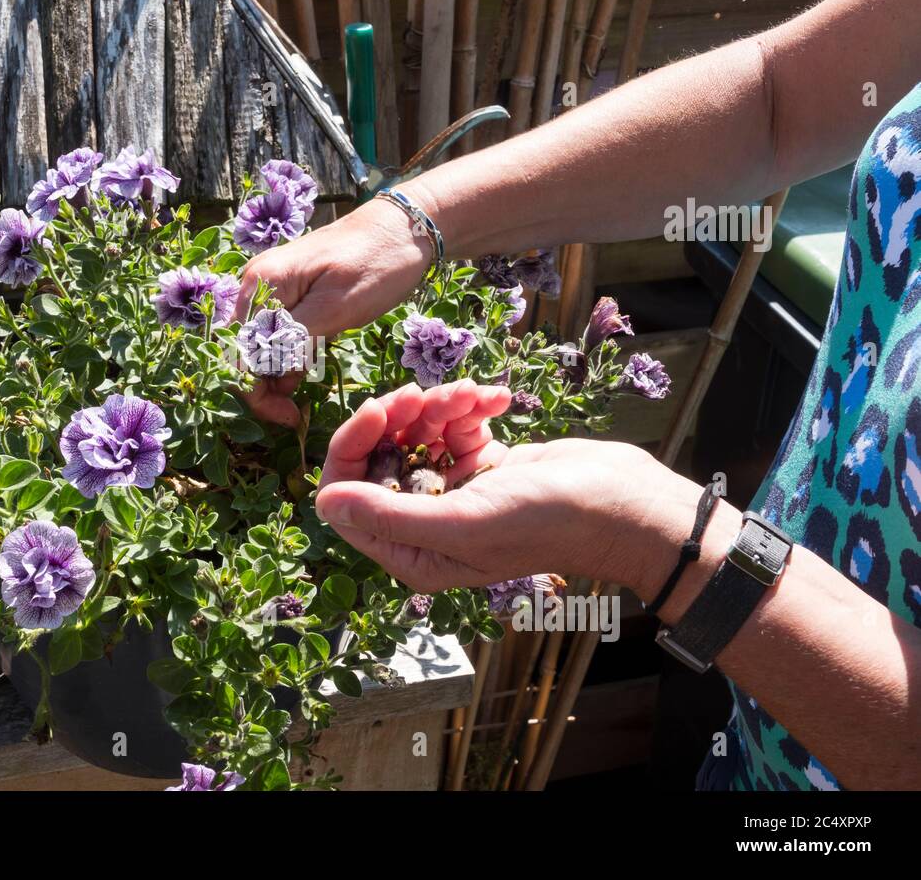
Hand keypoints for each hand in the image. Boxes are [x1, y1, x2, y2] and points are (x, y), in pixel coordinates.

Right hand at [236, 199, 431, 426]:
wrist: (407, 226)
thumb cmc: (377, 262)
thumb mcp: (337, 307)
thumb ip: (293, 338)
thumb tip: (255, 369)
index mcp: (262, 284)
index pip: (239, 351)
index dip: (254, 390)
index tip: (288, 417)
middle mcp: (257, 285)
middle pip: (242, 350)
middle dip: (262, 388)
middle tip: (294, 416)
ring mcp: (274, 289)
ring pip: (258, 346)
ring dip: (274, 377)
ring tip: (300, 402)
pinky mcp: (292, 295)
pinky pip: (277, 335)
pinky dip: (286, 360)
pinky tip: (304, 374)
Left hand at [315, 382, 701, 595]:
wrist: (620, 503)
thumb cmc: (547, 523)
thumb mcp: (462, 523)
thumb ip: (389, 516)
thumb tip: (324, 504)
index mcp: (411, 551)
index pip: (348, 495)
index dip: (353, 447)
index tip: (378, 411)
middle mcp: (425, 522)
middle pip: (378, 456)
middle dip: (397, 417)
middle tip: (421, 393)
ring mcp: (453, 490)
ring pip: (416, 432)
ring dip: (439, 406)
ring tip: (472, 397)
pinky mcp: (482, 462)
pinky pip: (453, 424)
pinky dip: (469, 406)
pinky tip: (495, 400)